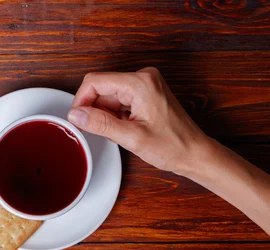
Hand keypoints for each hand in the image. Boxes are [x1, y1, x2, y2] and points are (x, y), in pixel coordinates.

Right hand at [68, 68, 211, 175]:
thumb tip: (76, 115)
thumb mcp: (131, 137)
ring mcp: (145, 84)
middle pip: (101, 87)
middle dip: (94, 110)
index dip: (81, 101)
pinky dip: (115, 114)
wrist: (193, 153)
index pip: (95, 81)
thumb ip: (100, 124)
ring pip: (108, 95)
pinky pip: (119, 99)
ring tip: (119, 132)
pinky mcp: (145, 93)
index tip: (77, 119)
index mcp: (140, 83)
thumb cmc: (172, 146)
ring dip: (106, 114)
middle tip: (99, 131)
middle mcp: (143, 77)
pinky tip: (125, 128)